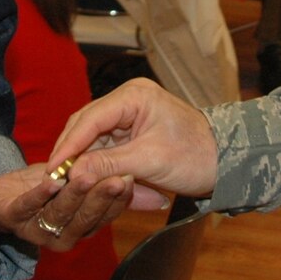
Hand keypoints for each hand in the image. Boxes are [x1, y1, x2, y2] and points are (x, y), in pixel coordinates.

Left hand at [0, 162, 130, 248]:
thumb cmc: (43, 190)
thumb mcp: (75, 183)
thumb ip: (100, 181)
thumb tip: (148, 185)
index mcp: (81, 228)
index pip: (104, 216)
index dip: (118, 200)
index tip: (131, 178)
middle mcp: (62, 235)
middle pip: (85, 218)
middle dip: (102, 197)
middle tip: (118, 179)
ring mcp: (37, 230)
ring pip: (59, 213)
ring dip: (74, 195)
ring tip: (88, 177)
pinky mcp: (12, 219)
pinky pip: (28, 207)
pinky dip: (40, 195)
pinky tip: (52, 182)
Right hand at [48, 79, 219, 210]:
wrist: (227, 163)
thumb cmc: (196, 156)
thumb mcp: (149, 161)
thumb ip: (108, 164)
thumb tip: (72, 173)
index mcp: (134, 96)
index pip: (90, 118)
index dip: (68, 145)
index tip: (53, 169)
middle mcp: (128, 100)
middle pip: (86, 126)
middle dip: (71, 153)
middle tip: (54, 179)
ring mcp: (129, 116)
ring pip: (93, 138)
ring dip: (83, 161)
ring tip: (66, 183)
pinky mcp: (132, 132)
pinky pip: (106, 148)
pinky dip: (97, 165)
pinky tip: (86, 181)